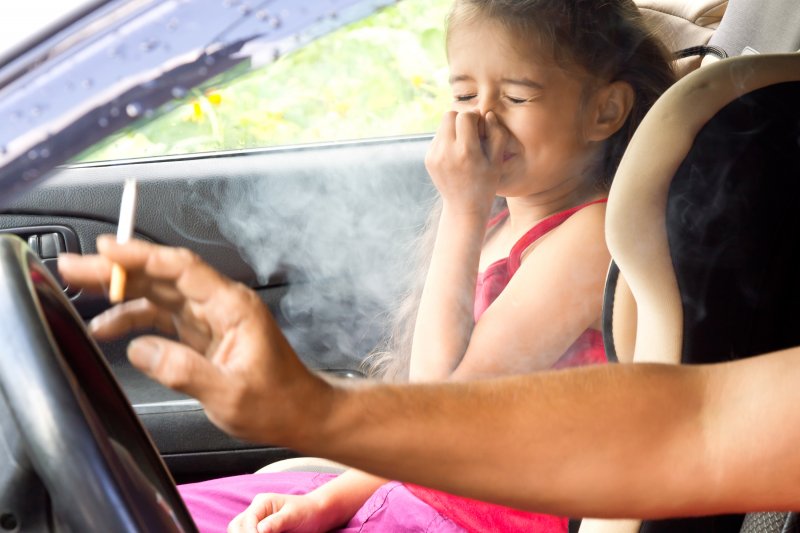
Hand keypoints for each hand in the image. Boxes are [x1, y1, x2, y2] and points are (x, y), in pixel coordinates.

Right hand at [58, 236, 330, 443]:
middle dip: (118, 269)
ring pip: (160, 293)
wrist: (300, 414)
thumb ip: (184, 370)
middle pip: (163, 276)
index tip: (106, 250)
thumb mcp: (230, 394)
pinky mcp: (204, 334)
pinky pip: (164, 317)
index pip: (181, 269)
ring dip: (121, 292)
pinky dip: (136, 318)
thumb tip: (142, 350)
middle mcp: (220, 305)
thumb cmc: (278, 403)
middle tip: (76, 266)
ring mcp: (211, 318)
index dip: (142, 256)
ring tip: (80, 292)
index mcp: (232, 307)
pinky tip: (110, 327)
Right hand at [228, 492, 336, 532]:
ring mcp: (256, 522)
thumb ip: (277, 522)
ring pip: (239, 532)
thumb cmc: (307, 511)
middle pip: (235, 526)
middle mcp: (255, 512)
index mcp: (262, 503)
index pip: (246, 520)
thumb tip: (260, 530)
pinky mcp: (259, 531)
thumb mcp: (293, 515)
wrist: (316, 515)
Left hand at [424, 110, 508, 215]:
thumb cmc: (486, 183)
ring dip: (454, 128)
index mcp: (466, 152)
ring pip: (442, 125)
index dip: (475, 118)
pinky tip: (456, 154)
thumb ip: (497, 134)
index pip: (465, 116)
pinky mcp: (428, 159)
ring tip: (465, 145)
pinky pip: (437, 137)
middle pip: (449, 115)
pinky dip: (447, 139)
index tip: (482, 129)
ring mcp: (434, 156)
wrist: (463, 207)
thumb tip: (488, 114)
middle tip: (472, 133)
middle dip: (462, 119)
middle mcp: (446, 152)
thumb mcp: (497, 161)